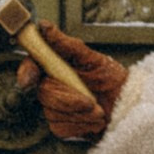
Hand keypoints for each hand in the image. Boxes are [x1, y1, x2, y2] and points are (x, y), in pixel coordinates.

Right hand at [16, 20, 128, 144]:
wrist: (127, 107)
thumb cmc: (111, 79)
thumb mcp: (92, 58)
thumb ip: (65, 44)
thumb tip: (44, 26)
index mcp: (56, 66)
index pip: (31, 66)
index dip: (26, 72)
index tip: (30, 79)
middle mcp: (51, 85)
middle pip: (43, 93)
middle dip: (68, 98)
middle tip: (90, 100)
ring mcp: (54, 106)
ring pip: (52, 112)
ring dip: (80, 113)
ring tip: (97, 109)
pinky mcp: (60, 124)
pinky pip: (62, 127)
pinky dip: (82, 125)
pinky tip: (93, 120)